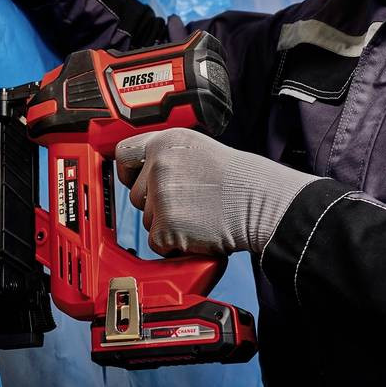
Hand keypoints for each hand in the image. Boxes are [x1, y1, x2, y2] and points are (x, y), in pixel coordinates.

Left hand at [114, 127, 316, 256]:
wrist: (261, 203)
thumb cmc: (239, 180)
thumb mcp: (199, 149)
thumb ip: (170, 156)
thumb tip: (146, 170)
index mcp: (166, 141)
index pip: (124, 153)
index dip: (128, 172)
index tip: (133, 180)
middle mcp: (159, 164)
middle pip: (135, 195)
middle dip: (155, 204)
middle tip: (187, 203)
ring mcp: (161, 194)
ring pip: (147, 220)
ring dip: (167, 224)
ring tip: (198, 215)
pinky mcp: (166, 225)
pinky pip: (156, 243)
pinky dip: (174, 245)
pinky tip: (197, 231)